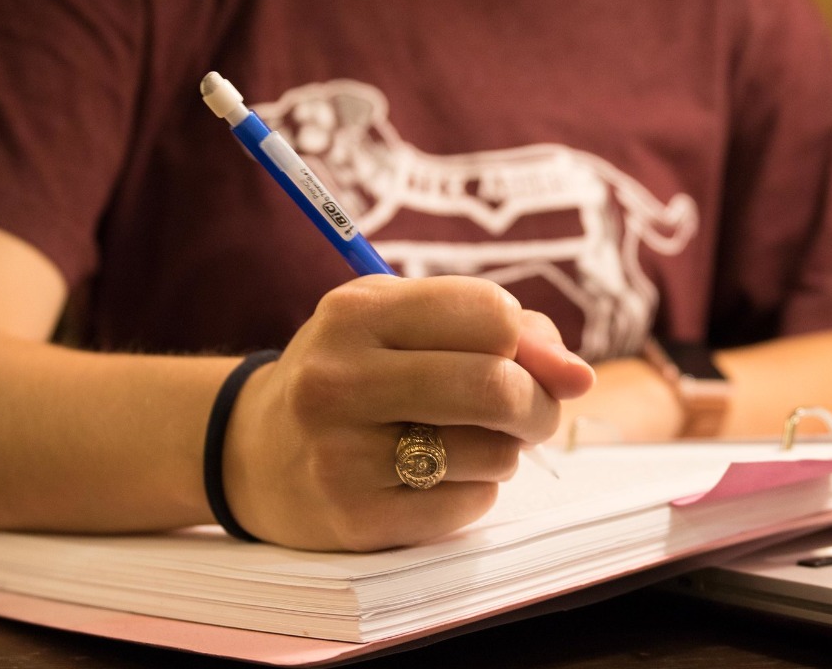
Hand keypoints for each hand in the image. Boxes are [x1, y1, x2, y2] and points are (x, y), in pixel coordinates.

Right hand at [221, 275, 593, 550]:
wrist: (251, 451)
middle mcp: (340, 380)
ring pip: (493, 453)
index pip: (491, 314)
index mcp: (356, 313)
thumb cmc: (354, 373)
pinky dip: (474, 493)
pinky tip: (437, 479)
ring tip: (466, 442)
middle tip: (529, 414)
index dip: (523, 339)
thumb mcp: (404, 324)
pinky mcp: (355, 519)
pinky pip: (468, 505)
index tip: (514, 358)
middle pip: (497, 387)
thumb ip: (505, 331)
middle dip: (538, 404)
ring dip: (504, 451)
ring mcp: (342, 455)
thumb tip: (580, 376)